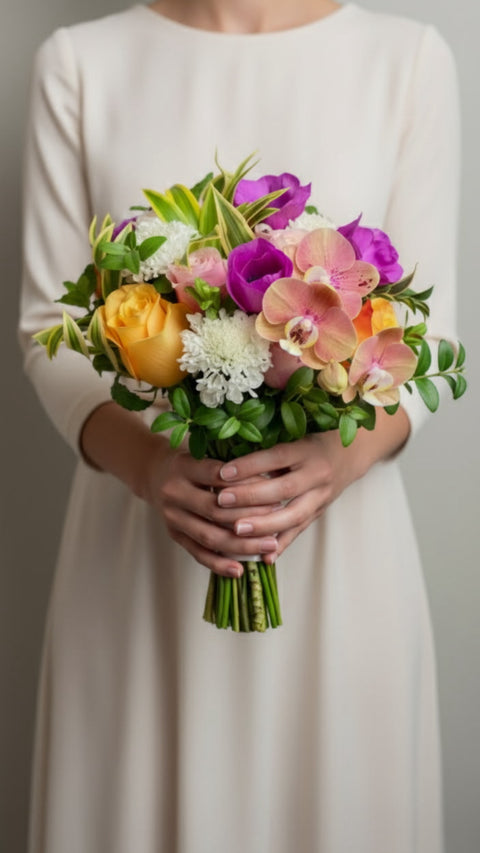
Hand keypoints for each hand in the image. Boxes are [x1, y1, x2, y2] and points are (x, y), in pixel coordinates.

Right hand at [144, 445, 279, 576]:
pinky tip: (239, 570)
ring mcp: (171, 516)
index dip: (247, 485)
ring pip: (209, 536)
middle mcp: (173, 492)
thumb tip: (273, 481)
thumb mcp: (207, 452)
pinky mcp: (173, 535)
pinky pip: (198, 553)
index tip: (275, 491)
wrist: (155, 474)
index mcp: (184, 466)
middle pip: (215, 510)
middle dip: (250, 516)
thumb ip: (233, 466)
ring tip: (270, 545)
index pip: (218, 476)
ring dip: (242, 545)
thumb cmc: (193, 462)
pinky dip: (219, 564)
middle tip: (279, 518)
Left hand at [216, 407, 410, 560]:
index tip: (222, 472)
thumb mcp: (295, 434)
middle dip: (251, 497)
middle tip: (221, 502)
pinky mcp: (321, 511)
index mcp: (307, 449)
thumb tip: (230, 455)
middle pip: (283, 489)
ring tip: (237, 531)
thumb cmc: (314, 438)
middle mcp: (317, 473)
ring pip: (294, 515)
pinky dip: (282, 544)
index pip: (275, 457)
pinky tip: (264, 557)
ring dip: (265, 526)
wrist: (352, 452)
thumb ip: (269, 445)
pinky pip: (301, 530)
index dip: (249, 465)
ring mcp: (322, 495)